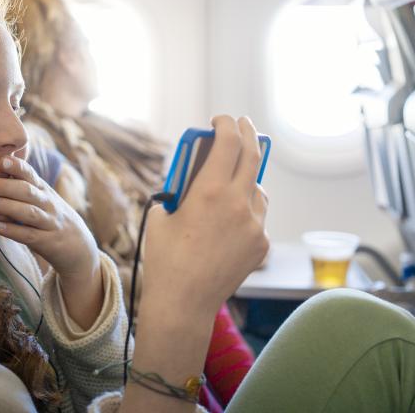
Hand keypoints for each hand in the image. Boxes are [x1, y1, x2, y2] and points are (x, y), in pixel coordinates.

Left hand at [0, 155, 99, 280]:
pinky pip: (28, 235)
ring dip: (7, 206)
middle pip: (27, 191)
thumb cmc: (50, 216)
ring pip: (28, 212)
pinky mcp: (46, 241)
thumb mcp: (43, 197)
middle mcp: (47, 203)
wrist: (77, 245)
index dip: (17, 166)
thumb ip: (24, 183)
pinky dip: (12, 230)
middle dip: (5, 186)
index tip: (0, 160)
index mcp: (43, 190)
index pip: (30, 174)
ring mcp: (48, 222)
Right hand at [121, 116, 268, 412]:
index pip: (227, 142)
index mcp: (210, 191)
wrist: (183, 302)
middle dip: (247, 133)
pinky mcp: (261, 244)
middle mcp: (238, 203)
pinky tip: (231, 218)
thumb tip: (189, 179)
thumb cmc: (164, 258)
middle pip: (252, 155)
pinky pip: (258, 215)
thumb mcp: (161, 215)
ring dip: (247, 175)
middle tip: (242, 124)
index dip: (225, 124)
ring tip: (233, 177)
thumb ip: (178, 192)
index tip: (220, 119)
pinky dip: (247, 208)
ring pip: (258, 187)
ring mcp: (254, 225)